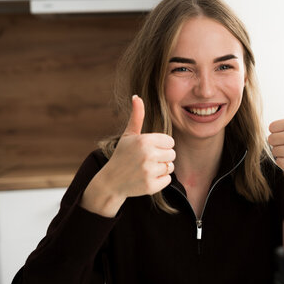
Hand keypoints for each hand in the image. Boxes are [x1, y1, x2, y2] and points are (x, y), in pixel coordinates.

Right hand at [81, 95, 175, 216]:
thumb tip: (137, 96)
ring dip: (162, 168)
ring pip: (170, 167)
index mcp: (144, 140)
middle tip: (148, 160)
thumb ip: (137, 116)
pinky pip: (167, 180)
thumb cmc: (122, 155)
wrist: (111, 181)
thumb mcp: (128, 135)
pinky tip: (146, 178)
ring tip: (147, 168)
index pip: (170, 141)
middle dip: (163, 157)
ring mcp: (149, 171)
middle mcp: (147, 155)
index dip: (161, 145)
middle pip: (172, 154)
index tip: (150, 148)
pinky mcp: (151, 186)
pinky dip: (159, 180)